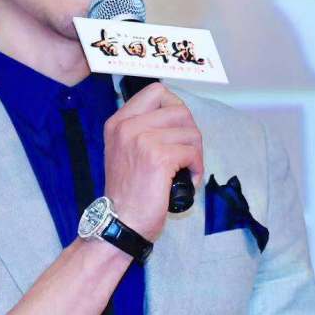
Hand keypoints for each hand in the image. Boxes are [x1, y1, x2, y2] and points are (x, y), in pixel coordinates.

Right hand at [103, 82, 202, 240]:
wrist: (121, 222)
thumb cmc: (128, 194)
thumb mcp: (125, 151)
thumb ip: (142, 130)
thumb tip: (178, 118)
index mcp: (119, 122)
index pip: (157, 91)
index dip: (176, 108)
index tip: (177, 130)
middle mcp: (127, 127)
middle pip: (180, 110)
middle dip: (191, 134)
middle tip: (186, 155)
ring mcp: (142, 140)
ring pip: (190, 132)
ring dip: (195, 153)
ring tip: (186, 170)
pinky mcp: (158, 157)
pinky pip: (192, 153)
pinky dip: (196, 168)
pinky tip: (187, 180)